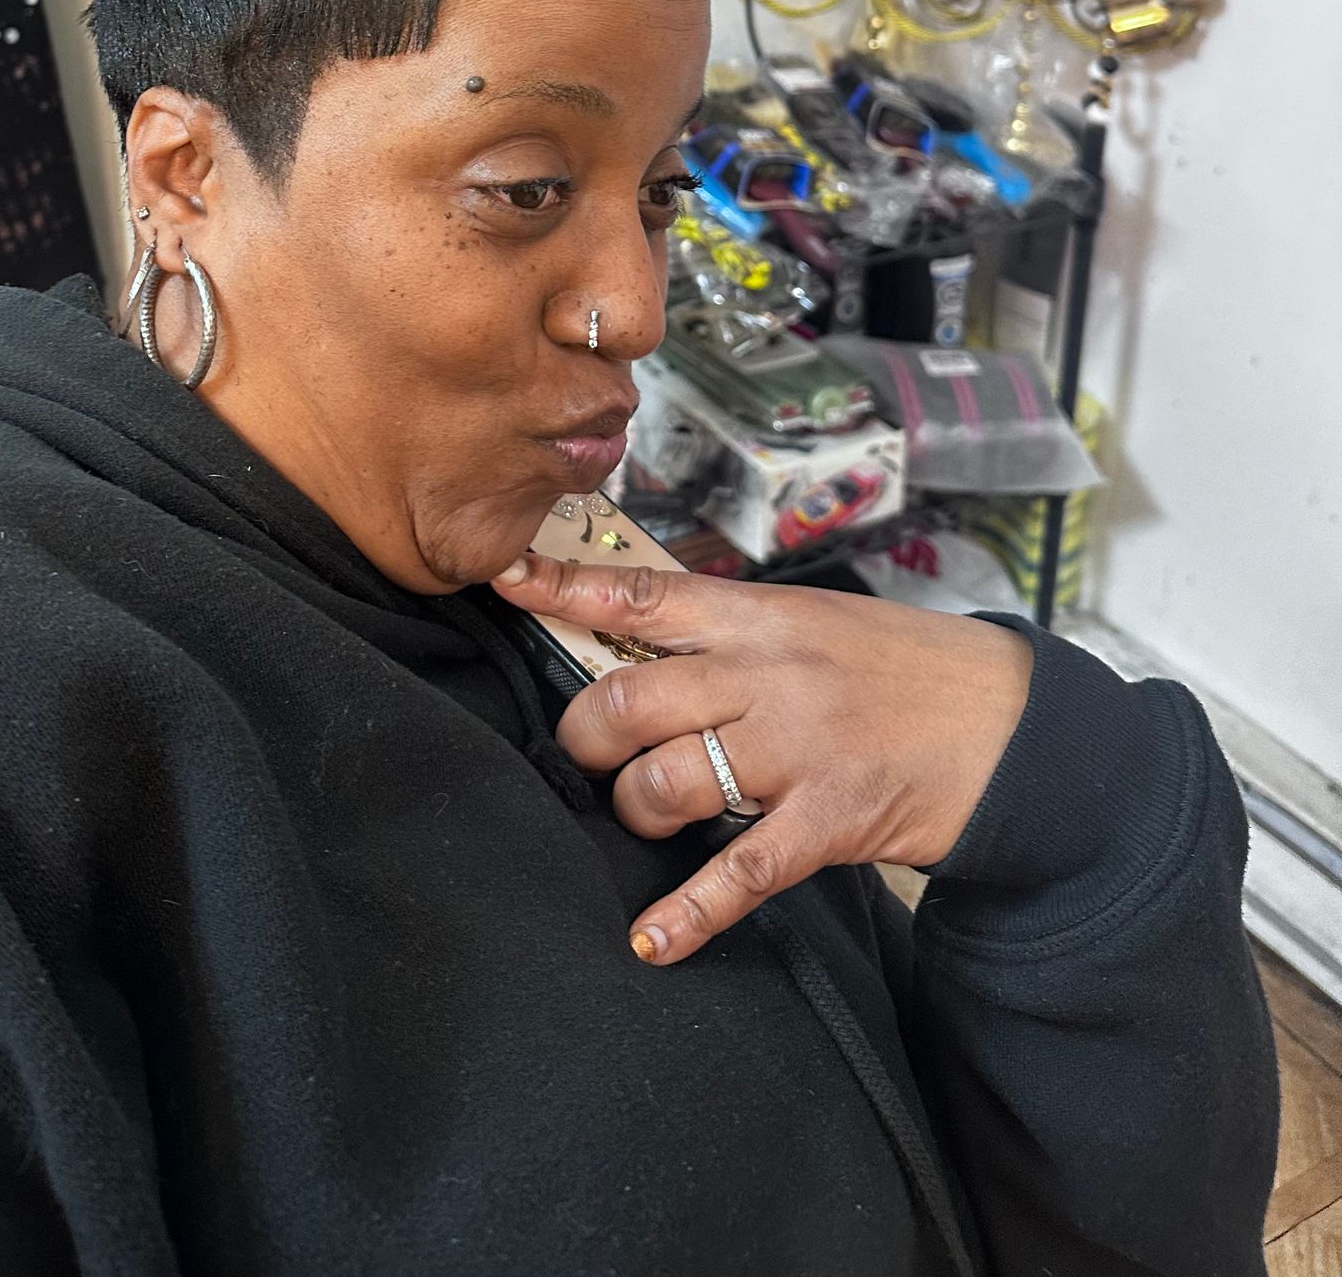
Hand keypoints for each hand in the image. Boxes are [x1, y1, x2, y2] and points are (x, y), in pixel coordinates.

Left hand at [494, 551, 1032, 964]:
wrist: (1013, 722)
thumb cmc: (906, 668)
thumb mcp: (817, 622)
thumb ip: (734, 632)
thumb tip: (645, 639)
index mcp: (761, 616)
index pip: (643, 593)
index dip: (566, 587)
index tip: (506, 579)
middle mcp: (769, 675)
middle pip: (632, 697)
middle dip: (587, 731)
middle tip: (587, 750)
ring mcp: (797, 749)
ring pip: (667, 779)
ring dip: (634, 806)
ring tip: (642, 813)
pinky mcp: (827, 822)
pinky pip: (740, 872)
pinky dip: (689, 913)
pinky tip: (652, 939)